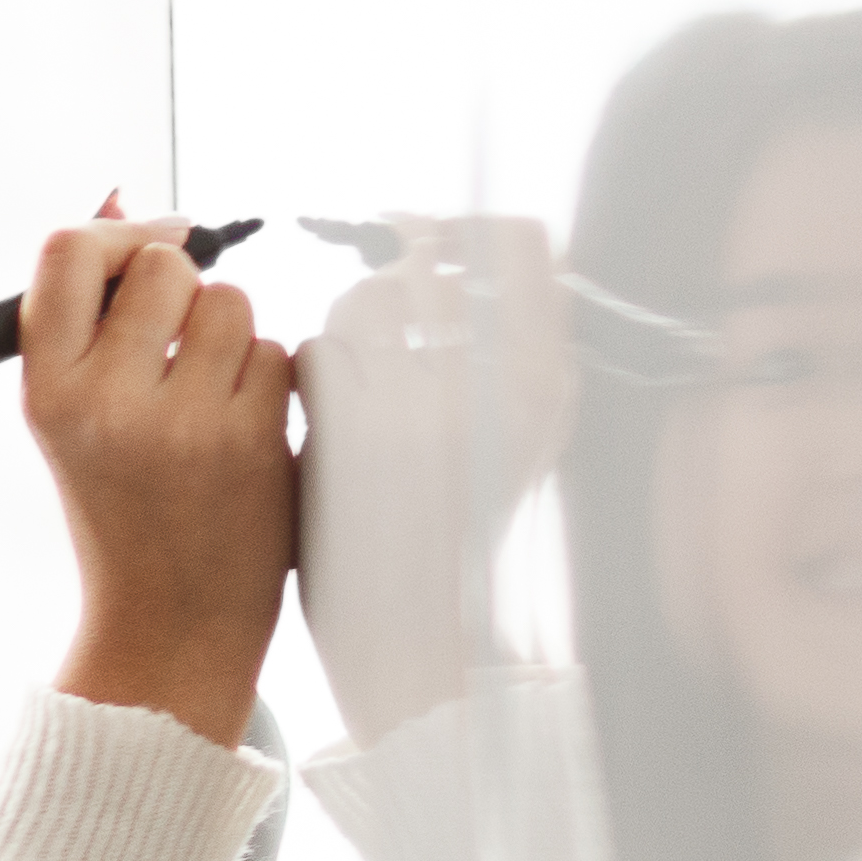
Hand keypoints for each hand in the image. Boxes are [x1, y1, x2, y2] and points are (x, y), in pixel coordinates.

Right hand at [24, 209, 297, 745]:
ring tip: (207, 399)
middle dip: (181, 291)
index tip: (141, 254)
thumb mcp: (73, 416)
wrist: (167, 622)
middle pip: (164, 266)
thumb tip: (125, 198)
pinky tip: (241, 431)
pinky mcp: (252, 443)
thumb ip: (90, 319)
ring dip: (231, 337)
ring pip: (232, 304)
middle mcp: (106, 405)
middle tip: (175, 349)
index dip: (115, 234)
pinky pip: (278, 356)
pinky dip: (268, 383)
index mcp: (46, 394)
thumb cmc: (121, 505)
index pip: (67, 254)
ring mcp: (183, 425)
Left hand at [292, 215, 576, 747]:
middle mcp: (493, 384)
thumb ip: (509, 343)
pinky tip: (329, 419)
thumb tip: (459, 250)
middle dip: (389, 278)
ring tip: (361, 384)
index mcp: (548, 378)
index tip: (424, 235)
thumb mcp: (521, 429)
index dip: (463, 228)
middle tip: (375, 314)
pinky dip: (314, 374)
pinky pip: (317, 354)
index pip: (520, 243)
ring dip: (347, 328)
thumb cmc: (462, 528)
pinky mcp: (351, 437)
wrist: (419, 632)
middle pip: (424, 268)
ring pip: (363, 304)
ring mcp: (419, 406)